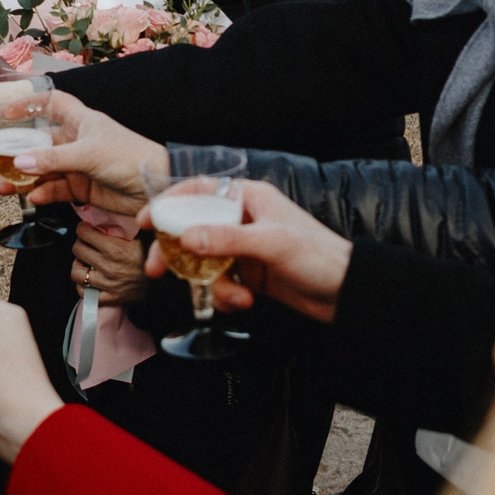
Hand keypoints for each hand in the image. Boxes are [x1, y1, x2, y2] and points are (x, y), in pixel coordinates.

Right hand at [0, 93, 158, 217]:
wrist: (156, 189)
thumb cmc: (131, 158)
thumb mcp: (89, 154)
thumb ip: (53, 160)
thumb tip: (19, 162)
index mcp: (81, 121)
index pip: (51, 104)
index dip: (28, 104)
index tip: (4, 113)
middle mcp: (77, 140)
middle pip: (39, 142)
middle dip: (16, 150)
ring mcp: (78, 165)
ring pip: (42, 169)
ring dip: (22, 178)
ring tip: (0, 186)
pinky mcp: (81, 188)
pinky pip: (54, 189)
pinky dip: (42, 194)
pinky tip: (31, 198)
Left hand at [69, 220, 148, 305]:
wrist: (167, 281)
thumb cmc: (152, 256)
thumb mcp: (140, 234)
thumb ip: (122, 225)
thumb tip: (104, 213)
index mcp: (116, 248)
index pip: (84, 233)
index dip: (83, 229)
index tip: (86, 229)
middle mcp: (110, 266)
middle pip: (78, 250)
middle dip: (81, 244)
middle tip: (87, 244)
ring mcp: (109, 283)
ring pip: (76, 272)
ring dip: (79, 265)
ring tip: (86, 262)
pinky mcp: (110, 297)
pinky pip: (84, 292)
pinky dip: (83, 286)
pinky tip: (90, 279)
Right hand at [138, 179, 350, 322]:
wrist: (348, 294)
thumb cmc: (319, 256)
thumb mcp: (271, 244)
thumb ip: (227, 240)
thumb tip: (185, 238)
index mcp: (249, 199)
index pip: (199, 191)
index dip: (169, 204)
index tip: (146, 222)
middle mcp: (244, 220)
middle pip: (194, 229)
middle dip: (176, 252)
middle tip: (157, 270)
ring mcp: (245, 248)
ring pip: (205, 261)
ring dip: (209, 283)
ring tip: (231, 297)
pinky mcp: (250, 274)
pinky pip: (221, 282)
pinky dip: (226, 295)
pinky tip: (245, 302)